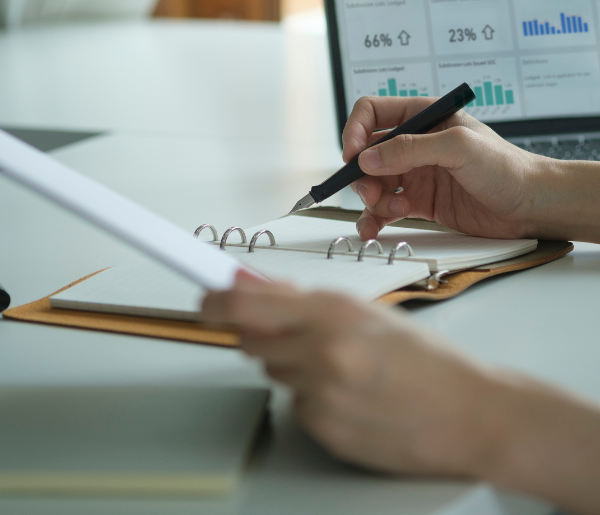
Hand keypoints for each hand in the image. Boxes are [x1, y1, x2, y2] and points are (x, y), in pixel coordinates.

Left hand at [203, 276, 599, 512]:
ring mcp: (321, 397)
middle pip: (253, 342)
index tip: (203, 299)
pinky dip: (314, 400)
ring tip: (345, 372)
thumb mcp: (368, 313)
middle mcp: (321, 354)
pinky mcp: (324, 433)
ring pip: (276, 374)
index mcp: (334, 313)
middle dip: (268, 336)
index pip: (246, 305)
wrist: (472, 413)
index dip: (215, 301)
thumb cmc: (427, 359)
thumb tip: (255, 289)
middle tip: (305, 338)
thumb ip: (307, 303)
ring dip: (295, 368)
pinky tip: (353, 400)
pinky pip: (298, 407)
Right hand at [342, 97, 543, 240]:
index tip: (352, 155)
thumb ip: (411, 149)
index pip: (373, 113)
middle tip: (373, 193)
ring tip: (391, 211)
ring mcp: (415, 174)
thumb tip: (366, 158)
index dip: (355, 131)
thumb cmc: (507, 167)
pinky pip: (384, 209)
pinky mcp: (418, 202)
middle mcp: (415, 145)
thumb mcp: (459, 147)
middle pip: (367, 154)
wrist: (530, 206)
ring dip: (371, 200)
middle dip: (362, 174)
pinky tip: (374, 229)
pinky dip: (374, 219)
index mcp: (423, 118)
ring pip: (373, 183)